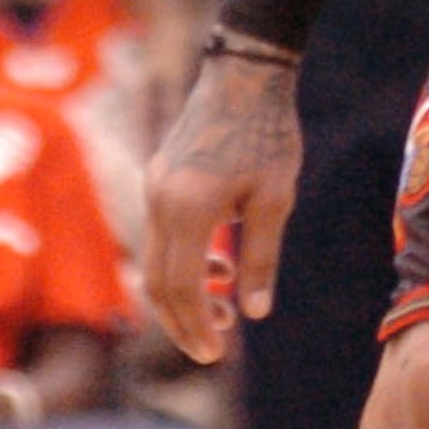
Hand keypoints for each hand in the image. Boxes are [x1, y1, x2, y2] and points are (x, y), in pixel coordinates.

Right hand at [144, 38, 301, 361]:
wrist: (245, 75)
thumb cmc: (269, 134)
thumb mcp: (275, 199)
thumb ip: (261, 258)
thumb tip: (256, 313)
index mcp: (188, 210)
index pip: (180, 287)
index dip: (194, 326)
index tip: (214, 353)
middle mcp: (159, 203)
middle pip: (157, 282)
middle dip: (182, 321)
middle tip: (212, 349)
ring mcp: (154, 188)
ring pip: (156, 260)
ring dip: (185, 292)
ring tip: (225, 309)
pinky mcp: (159, 178)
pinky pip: (161, 234)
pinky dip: (183, 261)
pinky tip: (219, 268)